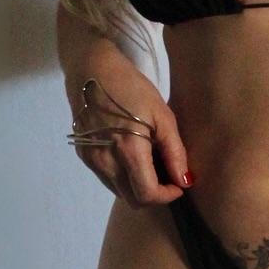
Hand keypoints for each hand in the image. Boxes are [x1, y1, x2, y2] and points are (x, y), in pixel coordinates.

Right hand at [65, 53, 192, 206]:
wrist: (91, 69)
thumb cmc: (132, 88)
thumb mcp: (162, 115)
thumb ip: (174, 152)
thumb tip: (184, 181)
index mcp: (128, 151)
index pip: (147, 195)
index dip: (167, 196)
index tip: (178, 184)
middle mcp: (105, 162)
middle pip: (132, 199)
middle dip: (153, 194)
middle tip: (167, 175)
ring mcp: (91, 160)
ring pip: (119, 191)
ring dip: (137, 185)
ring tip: (150, 163)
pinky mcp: (83, 155)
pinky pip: (107, 178)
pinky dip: (123, 176)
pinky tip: (131, 156)